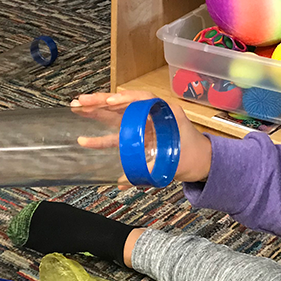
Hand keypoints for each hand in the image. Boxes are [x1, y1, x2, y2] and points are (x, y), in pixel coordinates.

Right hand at [73, 90, 212, 188]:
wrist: (204, 162)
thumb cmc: (193, 158)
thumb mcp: (172, 164)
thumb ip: (147, 171)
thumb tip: (122, 180)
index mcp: (166, 113)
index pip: (143, 100)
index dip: (126, 100)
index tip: (110, 103)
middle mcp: (153, 113)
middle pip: (124, 103)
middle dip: (101, 102)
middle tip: (81, 102)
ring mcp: (145, 122)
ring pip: (118, 113)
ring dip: (97, 111)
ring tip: (77, 109)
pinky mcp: (140, 132)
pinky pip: (120, 128)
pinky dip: (104, 131)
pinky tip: (87, 136)